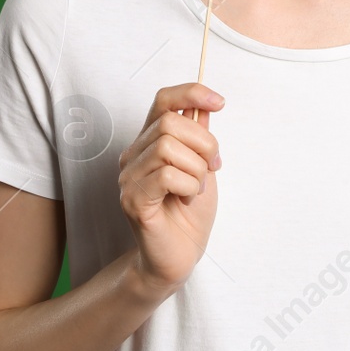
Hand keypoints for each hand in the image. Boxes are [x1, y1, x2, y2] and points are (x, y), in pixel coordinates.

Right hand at [118, 83, 223, 297]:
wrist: (179, 257)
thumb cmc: (189, 214)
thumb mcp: (202, 167)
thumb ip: (199, 137)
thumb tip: (205, 104)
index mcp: (149, 142)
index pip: (163, 100)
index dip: (191, 92)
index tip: (220, 102)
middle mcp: (133, 155)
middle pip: (171, 122)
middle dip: (204, 143)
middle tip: (212, 168)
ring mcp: (129, 178)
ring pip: (168, 147)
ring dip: (196, 169)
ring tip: (196, 189)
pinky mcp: (132, 200)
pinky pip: (166, 175)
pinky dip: (188, 186)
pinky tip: (186, 199)